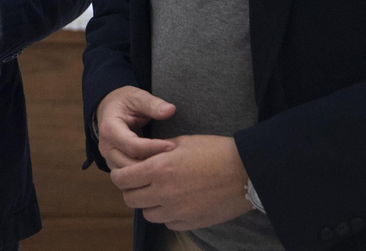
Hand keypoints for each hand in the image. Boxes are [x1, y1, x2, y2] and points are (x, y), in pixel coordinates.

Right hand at [96, 86, 177, 168]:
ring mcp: (109, 158)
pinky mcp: (115, 165)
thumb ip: (152, 104)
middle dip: (153, 164)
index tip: (173, 146)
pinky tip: (160, 171)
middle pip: (130, 164)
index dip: (154, 148)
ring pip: (129, 174)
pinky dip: (144, 175)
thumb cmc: (123, 102)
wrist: (108, 108)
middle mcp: (106, 147)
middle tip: (175, 160)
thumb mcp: (137, 97)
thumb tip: (170, 110)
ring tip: (169, 166)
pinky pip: (129, 176)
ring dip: (149, 173)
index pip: (132, 146)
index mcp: (109, 129)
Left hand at [111, 134, 252, 230]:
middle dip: (131, 190)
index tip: (122, 173)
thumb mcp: (182, 142)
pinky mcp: (192, 222)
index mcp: (159, 169)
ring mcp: (178, 210)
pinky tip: (176, 203)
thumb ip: (157, 153)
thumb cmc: (216, 151)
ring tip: (158, 193)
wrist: (246, 171)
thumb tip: (144, 158)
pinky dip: (167, 215)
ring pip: (148, 214)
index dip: (119, 176)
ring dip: (148, 204)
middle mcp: (164, 192)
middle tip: (139, 183)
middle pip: (131, 199)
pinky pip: (169, 223)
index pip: (122, 179)